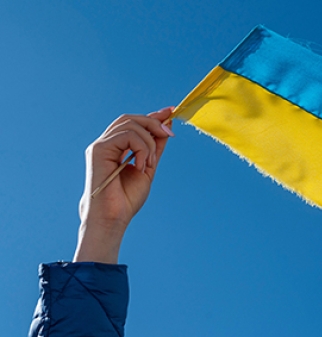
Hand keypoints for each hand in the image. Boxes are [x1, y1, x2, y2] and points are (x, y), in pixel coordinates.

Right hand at [73, 107, 174, 262]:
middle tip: (170, 134)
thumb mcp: (148, 167)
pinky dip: (141, 149)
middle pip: (131, 118)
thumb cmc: (126, 199)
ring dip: (149, 142)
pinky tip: (141, 166)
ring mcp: (101, 145)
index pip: (133, 123)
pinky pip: (127, 136)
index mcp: (116, 147)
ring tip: (150, 163)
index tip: (171, 111)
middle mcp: (106, 143)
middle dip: (154, 122)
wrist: (114, 217)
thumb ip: (155, 148)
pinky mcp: (99, 149)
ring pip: (131, 124)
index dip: (152, 115)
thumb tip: (166, 126)